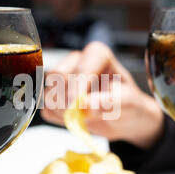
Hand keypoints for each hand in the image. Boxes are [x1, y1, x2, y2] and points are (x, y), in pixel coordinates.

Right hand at [41, 42, 163, 148]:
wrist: (124, 118)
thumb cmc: (128, 104)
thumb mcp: (128, 103)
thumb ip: (109, 102)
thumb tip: (86, 106)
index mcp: (96, 54)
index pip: (79, 70)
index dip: (76, 90)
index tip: (79, 108)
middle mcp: (76, 61)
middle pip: (56, 77)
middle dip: (67, 100)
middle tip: (82, 116)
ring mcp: (63, 77)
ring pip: (48, 93)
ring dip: (63, 111)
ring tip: (85, 118)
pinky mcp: (55, 95)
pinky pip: (47, 109)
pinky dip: (59, 119)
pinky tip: (76, 119)